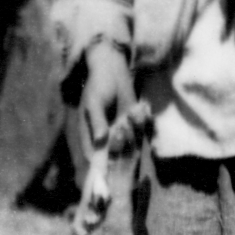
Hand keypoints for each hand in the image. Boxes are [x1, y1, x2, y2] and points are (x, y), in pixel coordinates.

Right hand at [80, 41, 133, 156]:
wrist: (112, 71)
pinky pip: (142, 131)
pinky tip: (140, 108)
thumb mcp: (95, 102)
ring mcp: (121, 132)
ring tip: (131, 111)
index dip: (104, 164)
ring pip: (132, 143)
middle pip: (116, 153)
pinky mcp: (134, 124)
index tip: (113, 160)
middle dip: (122, 143)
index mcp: (90, 136)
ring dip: (134, 130)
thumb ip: (97, 121)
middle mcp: (106, 138)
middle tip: (123, 125)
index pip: (95, 158)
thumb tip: (99, 140)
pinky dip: (144, 122)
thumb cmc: (98, 85)